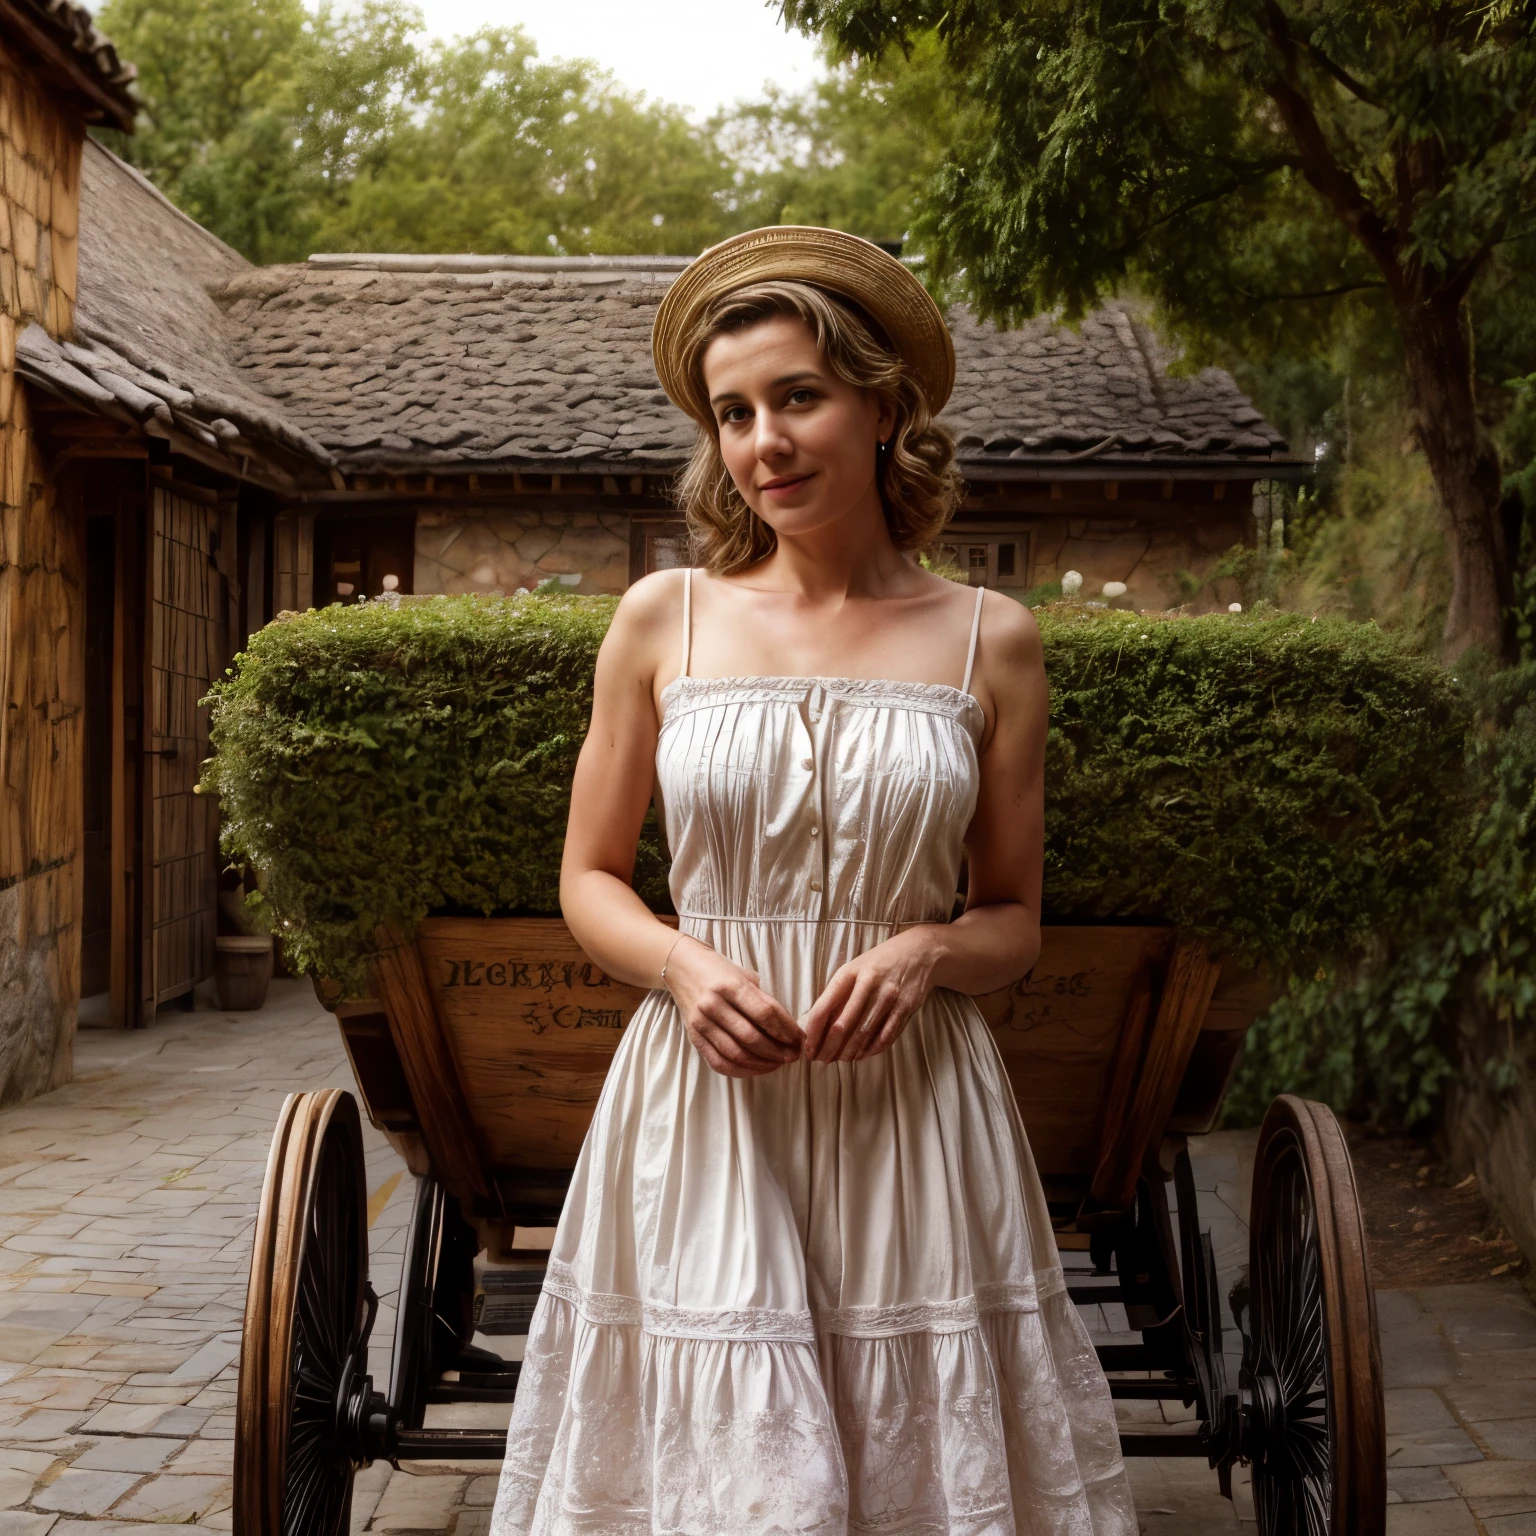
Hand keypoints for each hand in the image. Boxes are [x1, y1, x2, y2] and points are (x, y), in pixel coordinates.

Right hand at [663, 935, 803, 1077]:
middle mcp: (714, 1005)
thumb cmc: (718, 970)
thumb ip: (762, 1000)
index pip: (765, 1013)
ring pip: (736, 1053)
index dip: (787, 1030)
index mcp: (731, 985)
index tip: (800, 1039)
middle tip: (793, 1056)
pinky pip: (719, 1062)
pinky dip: (740, 1071)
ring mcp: (701, 1023)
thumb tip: (787, 1029)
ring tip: (778, 1063)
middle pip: (752, 1037)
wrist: (681, 967)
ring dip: (762, 1064)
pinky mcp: (694, 1037)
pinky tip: (756, 1069)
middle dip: (778, 1051)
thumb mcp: (744, 975)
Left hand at [801, 929, 938, 1063]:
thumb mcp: (853, 970)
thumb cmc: (877, 964)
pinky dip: (872, 1049)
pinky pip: (886, 1035)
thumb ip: (837, 994)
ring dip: (849, 1052)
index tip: (808, 1047)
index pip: (823, 1008)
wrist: (917, 952)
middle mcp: (868, 984)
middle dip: (829, 1048)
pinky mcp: (906, 1007)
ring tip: (840, 1059)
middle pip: (842, 1026)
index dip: (813, 1032)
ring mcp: (889, 996)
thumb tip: (817, 1027)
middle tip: (822, 1059)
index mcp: (848, 974)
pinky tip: (862, 1055)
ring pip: (863, 1034)